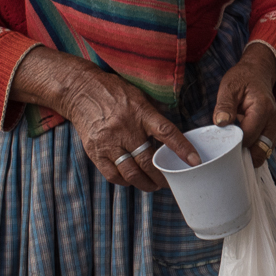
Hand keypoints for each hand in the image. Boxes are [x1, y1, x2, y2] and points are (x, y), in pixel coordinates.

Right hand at [11, 47, 198, 190]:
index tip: (195, 161)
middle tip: (169, 182)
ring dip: (145, 183)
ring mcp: (108, 142)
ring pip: (130, 173)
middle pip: (147, 161)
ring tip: (152, 185)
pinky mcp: (94, 151)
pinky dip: (124, 181)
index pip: (166, 132)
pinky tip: (131, 180)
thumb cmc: (114, 92)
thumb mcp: (139, 96)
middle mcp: (125, 128)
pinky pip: (112, 175)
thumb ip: (154, 115)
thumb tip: (174, 134)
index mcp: (140, 112)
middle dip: (161, 177)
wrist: (80, 90)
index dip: (182, 148)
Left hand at [213, 45, 275, 166]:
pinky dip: (252, 150)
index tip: (220, 143)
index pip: (249, 136)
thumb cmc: (242, 80)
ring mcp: (275, 128)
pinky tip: (240, 145)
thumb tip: (221, 122)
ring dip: (248, 154)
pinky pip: (264, 149)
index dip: (234, 144)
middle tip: (225, 153)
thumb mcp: (228, 87)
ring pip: (264, 152)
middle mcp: (274, 120)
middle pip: (260, 149)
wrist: (257, 74)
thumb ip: (224, 105)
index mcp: (263, 108)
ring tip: (232, 148)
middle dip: (243, 154)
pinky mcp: (273, 132)